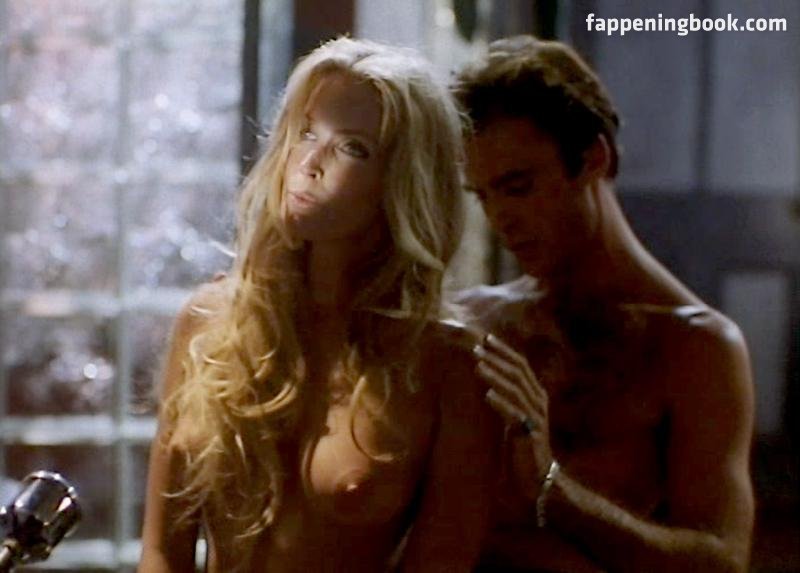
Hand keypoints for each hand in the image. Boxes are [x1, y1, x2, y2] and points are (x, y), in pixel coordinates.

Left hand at [474, 333, 553, 503]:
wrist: (539, 479)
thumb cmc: (523, 448)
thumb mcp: (515, 418)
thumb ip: (508, 399)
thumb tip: (488, 378)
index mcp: (536, 396)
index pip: (521, 365)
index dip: (504, 351)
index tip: (486, 338)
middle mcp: (538, 403)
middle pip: (518, 373)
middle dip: (496, 358)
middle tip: (476, 348)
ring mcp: (536, 418)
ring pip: (516, 390)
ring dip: (495, 376)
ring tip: (477, 366)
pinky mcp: (530, 435)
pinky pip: (515, 415)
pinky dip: (501, 403)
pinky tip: (487, 394)